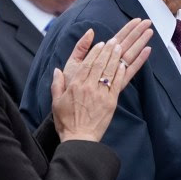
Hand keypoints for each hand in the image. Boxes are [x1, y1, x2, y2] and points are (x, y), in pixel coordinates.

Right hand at [53, 20, 151, 141]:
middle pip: (100, 64)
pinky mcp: (111, 103)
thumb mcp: (56, 101)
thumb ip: (57, 84)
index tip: (101, 43)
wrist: (79, 138)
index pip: (87, 63)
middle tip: (115, 40)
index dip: (95, 52)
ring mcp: (102, 94)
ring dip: (116, 58)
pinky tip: (124, 65)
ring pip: (110, 71)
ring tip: (121, 47)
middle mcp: (89, 87)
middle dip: (108, 50)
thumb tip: (57, 70)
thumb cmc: (66, 122)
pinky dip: (121, 73)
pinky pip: (117, 84)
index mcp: (76, 85)